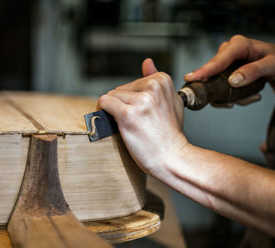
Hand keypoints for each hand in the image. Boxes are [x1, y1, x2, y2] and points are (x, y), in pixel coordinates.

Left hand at [97, 58, 187, 175]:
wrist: (172, 157)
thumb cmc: (170, 134)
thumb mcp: (170, 102)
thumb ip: (157, 81)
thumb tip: (147, 62)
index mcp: (162, 80)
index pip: (133, 83)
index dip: (130, 99)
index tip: (138, 113)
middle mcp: (152, 87)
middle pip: (121, 89)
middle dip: (121, 105)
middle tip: (134, 122)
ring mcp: (140, 100)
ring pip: (112, 96)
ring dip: (113, 110)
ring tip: (127, 124)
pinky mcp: (128, 114)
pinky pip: (105, 103)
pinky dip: (102, 110)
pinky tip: (109, 119)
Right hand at [184, 35, 274, 106]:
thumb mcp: (272, 64)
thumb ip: (254, 71)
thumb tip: (233, 80)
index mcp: (238, 45)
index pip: (218, 60)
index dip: (204, 70)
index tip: (190, 78)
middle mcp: (227, 52)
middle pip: (214, 75)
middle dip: (225, 91)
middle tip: (242, 99)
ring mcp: (224, 63)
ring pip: (216, 84)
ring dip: (232, 96)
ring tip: (251, 96)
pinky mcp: (223, 72)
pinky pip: (220, 88)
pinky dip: (232, 97)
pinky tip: (247, 96)